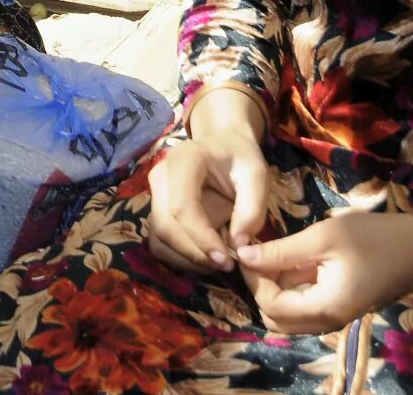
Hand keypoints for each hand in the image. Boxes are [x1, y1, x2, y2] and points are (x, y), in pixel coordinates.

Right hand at [146, 100, 270, 272]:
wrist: (224, 149)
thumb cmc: (241, 160)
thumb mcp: (257, 177)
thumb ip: (252, 210)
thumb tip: (237, 245)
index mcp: (184, 161)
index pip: (182, 206)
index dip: (201, 238)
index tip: (227, 260)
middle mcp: (160, 176)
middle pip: (166, 226)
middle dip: (196, 253)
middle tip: (228, 264)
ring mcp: (154, 194)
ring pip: (160, 239)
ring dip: (189, 258)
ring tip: (219, 259)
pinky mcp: (155, 210)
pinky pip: (160, 243)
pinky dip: (182, 257)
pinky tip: (206, 255)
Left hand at [236, 213, 412, 334]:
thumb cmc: (372, 237)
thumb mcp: (323, 237)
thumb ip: (281, 251)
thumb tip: (242, 254)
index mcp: (326, 308)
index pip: (272, 306)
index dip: (253, 280)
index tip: (248, 249)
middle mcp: (328, 321)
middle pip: (275, 318)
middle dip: (259, 288)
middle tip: (256, 254)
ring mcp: (333, 317)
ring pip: (287, 316)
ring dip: (272, 289)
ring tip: (271, 254)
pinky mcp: (337, 307)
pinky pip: (302, 307)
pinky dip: (289, 289)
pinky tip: (288, 261)